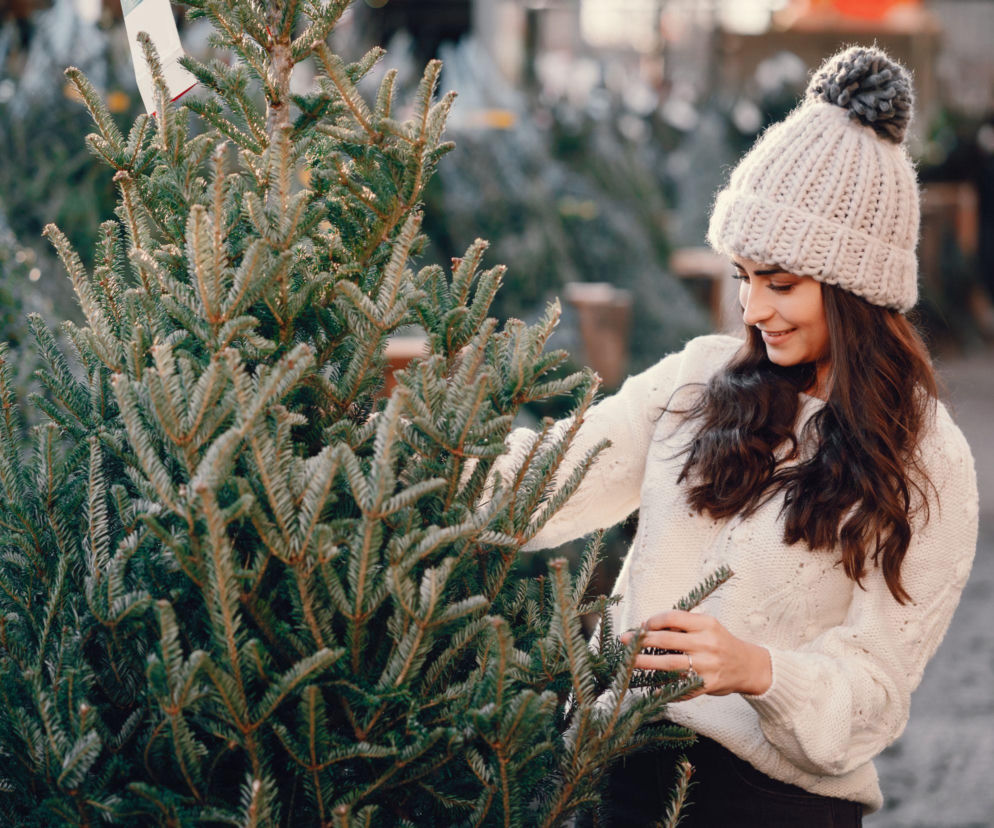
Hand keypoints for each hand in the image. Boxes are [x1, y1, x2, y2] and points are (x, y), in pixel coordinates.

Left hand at [620, 610, 771, 699]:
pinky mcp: (707, 685)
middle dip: (641, 640)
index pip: (673, 617)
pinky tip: (651, 687)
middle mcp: (707, 643)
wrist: (749, 667)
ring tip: (630, 661)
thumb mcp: (708, 626)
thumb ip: (683, 625)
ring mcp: (707, 666)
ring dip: (646, 662)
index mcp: (706, 624)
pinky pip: (681, 686)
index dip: (653, 621)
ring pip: (669, 664)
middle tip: (624, 641)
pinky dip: (664, 687)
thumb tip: (647, 625)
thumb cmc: (721, 643)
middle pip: (667, 640)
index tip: (641, 626)